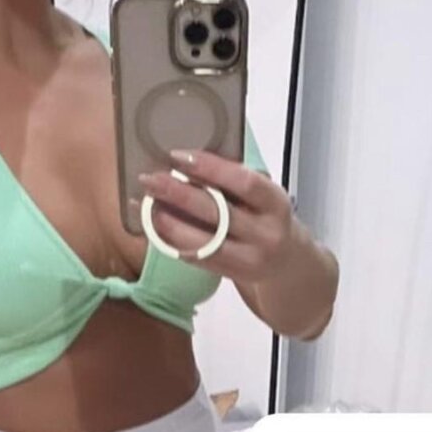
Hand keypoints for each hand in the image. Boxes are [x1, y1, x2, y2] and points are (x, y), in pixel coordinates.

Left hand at [136, 148, 296, 282]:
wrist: (286, 262)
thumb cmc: (266, 216)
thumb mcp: (263, 195)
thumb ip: (233, 180)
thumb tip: (185, 159)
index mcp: (276, 203)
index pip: (243, 183)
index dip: (210, 168)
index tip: (178, 156)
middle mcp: (266, 234)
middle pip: (217, 213)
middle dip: (178, 194)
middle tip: (149, 178)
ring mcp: (249, 260)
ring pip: (202, 241)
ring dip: (167, 221)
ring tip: (145, 202)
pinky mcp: (231, 275)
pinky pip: (195, 257)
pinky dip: (170, 240)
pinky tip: (152, 224)